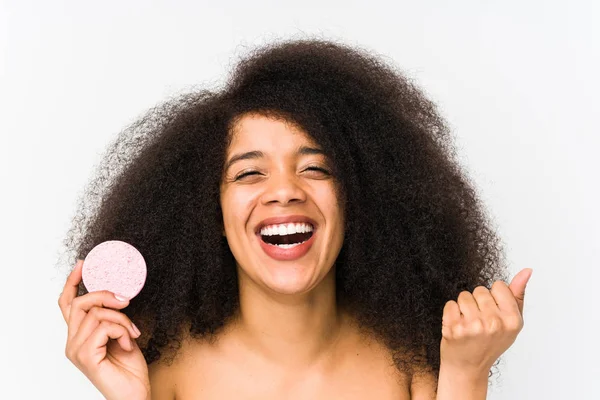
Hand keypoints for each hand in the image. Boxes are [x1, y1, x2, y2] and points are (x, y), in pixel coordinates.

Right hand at [58, 260, 150, 399]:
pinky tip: (130, 344)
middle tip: (126, 301)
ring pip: (96, 313)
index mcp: (79, 335)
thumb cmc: (129, 368)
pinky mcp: (86, 357)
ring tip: (132, 332)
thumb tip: (118, 295)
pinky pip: (104, 327)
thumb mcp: (122, 333)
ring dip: (121, 319)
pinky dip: (122, 331)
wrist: (135, 394)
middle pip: (80, 303)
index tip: (83, 264)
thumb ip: (112, 317)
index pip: (67, 304)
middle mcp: (72, 342)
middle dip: (105, 295)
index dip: (73, 282)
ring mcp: (76, 351)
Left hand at [439, 268, 532, 374]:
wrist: (468, 367)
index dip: (494, 298)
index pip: (499, 285)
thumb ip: (517, 295)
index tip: (493, 313)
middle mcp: (494, 323)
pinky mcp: (454, 328)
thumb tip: (526, 271)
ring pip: (464, 295)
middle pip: (480, 289)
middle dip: (478, 302)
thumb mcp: (511, 323)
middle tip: (479, 322)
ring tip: (468, 324)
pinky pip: (450, 304)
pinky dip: (451, 313)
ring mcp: (473, 326)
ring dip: (463, 307)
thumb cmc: (490, 343)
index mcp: (512, 320)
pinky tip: (457, 327)